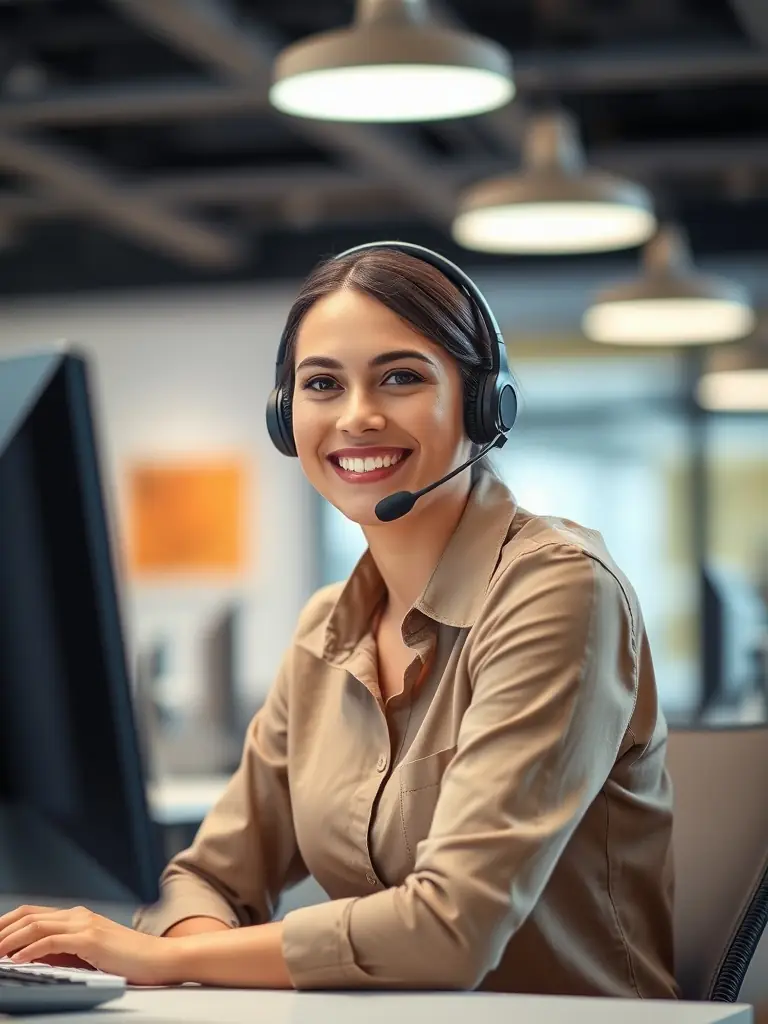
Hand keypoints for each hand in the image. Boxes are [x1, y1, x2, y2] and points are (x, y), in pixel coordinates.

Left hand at [0, 905, 178, 986]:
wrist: (160, 959)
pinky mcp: (91, 939)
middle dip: (1, 930)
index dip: (7, 924)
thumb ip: (64, 951)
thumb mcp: (89, 954)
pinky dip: (30, 950)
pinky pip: (52, 941)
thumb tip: (32, 956)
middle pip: (28, 915)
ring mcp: (85, 925)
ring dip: (8, 940)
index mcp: (78, 917)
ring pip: (36, 926)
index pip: (32, 913)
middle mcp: (79, 915)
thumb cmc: (128, 960)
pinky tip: (16, 960)